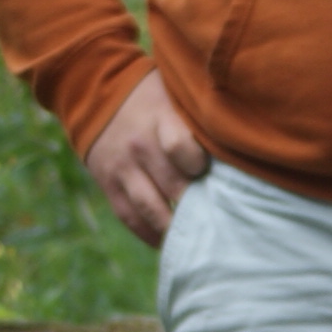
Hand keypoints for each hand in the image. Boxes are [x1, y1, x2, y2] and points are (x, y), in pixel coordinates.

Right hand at [85, 70, 207, 246]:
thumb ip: (198, 116)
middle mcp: (139, 145)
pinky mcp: (108, 183)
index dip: (199, 166)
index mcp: (159, 118)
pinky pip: (129, 216)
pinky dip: (149, 234)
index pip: (181, 148)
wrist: (92, 88)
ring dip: (174, 227)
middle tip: (221, 220)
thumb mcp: (174, 92)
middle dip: (197, 205)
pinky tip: (167, 243)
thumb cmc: (151, 94)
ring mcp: (122, 167)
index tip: (214, 174)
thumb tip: (239, 141)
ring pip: (150, 208)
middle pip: (172, 185)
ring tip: (197, 241)